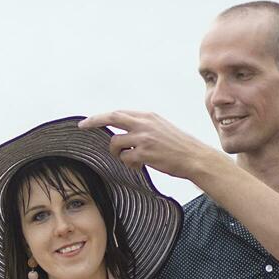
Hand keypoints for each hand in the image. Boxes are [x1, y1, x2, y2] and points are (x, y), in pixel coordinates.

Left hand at [78, 110, 220, 180]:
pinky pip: (125, 159)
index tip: (87, 121)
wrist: (194, 157)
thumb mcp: (160, 127)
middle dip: (94, 122)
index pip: (118, 112)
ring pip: (115, 143)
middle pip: (111, 117)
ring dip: (117, 153)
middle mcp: (144, 124)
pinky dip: (129, 164)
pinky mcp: (144, 153)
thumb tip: (122, 130)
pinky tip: (139, 166)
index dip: (100, 117)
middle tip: (83, 127)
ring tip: (131, 159)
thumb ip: (142, 126)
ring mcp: (143, 138)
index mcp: (148, 116)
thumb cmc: (178, 145)